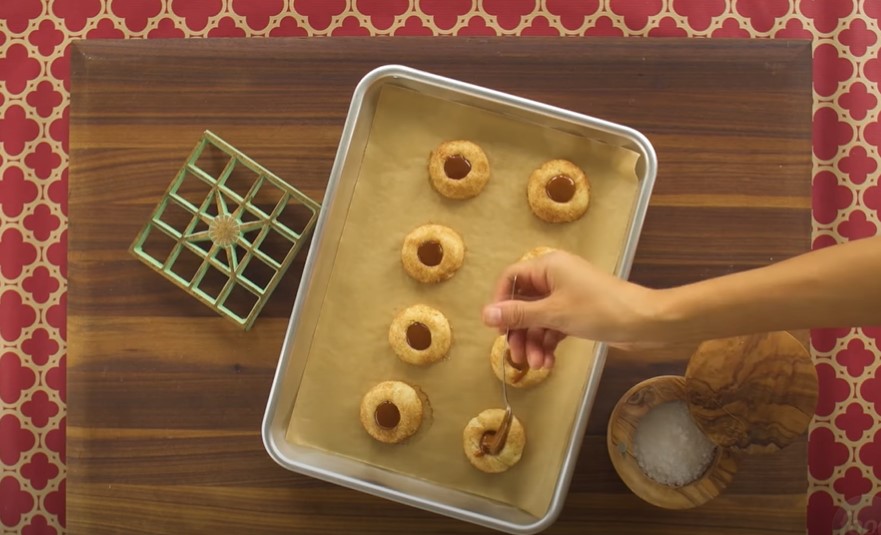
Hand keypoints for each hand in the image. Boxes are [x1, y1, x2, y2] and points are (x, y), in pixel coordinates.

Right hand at [482, 251, 660, 368]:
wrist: (644, 322)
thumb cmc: (598, 310)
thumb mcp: (553, 313)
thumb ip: (518, 314)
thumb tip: (485, 314)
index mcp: (547, 266)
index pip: (510, 279)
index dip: (500, 303)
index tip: (498, 329)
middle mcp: (555, 277)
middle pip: (523, 303)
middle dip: (519, 331)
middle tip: (517, 356)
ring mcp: (567, 295)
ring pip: (538, 318)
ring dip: (534, 342)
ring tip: (538, 365)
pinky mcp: (577, 313)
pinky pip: (553, 326)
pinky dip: (548, 343)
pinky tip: (548, 362)